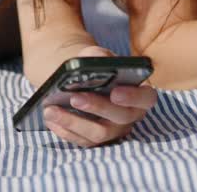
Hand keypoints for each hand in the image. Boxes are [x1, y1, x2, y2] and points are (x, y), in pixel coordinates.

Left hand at [41, 46, 157, 147]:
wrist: (80, 79)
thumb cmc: (94, 66)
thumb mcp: (97, 56)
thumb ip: (97, 56)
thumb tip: (93, 61)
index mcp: (139, 93)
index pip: (146, 98)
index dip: (133, 97)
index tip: (115, 92)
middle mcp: (130, 115)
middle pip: (119, 117)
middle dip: (96, 107)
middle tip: (75, 97)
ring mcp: (114, 130)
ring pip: (98, 133)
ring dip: (73, 122)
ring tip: (51, 110)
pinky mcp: (95, 139)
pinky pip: (82, 141)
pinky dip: (65, 130)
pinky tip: (50, 119)